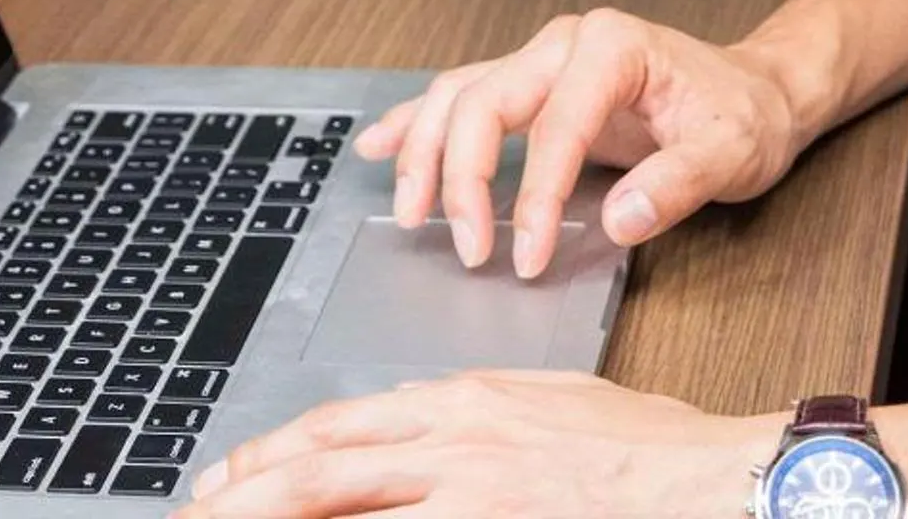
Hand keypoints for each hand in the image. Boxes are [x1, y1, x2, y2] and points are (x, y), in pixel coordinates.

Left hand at [184, 370, 781, 517]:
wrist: (710, 480)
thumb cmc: (650, 447)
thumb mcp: (553, 401)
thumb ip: (484, 413)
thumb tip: (432, 426)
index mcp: (468, 401)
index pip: (344, 426)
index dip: (276, 454)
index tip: (232, 475)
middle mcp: (457, 441)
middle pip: (322, 468)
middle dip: (247, 494)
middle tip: (197, 513)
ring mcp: (473, 493)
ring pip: (346, 505)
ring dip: (280, 518)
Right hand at [356, 8, 814, 278]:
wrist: (753, 92)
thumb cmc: (741, 115)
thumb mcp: (730, 152)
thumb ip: (677, 184)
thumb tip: (621, 219)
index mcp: (611, 48)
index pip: (554, 126)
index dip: (536, 197)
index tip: (530, 257)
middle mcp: (564, 44)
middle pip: (483, 101)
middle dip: (463, 179)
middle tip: (471, 251)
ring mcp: (543, 61)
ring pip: (458, 96)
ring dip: (425, 153)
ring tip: (409, 213)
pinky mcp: (533, 86)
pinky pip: (461, 97)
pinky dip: (417, 123)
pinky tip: (380, 145)